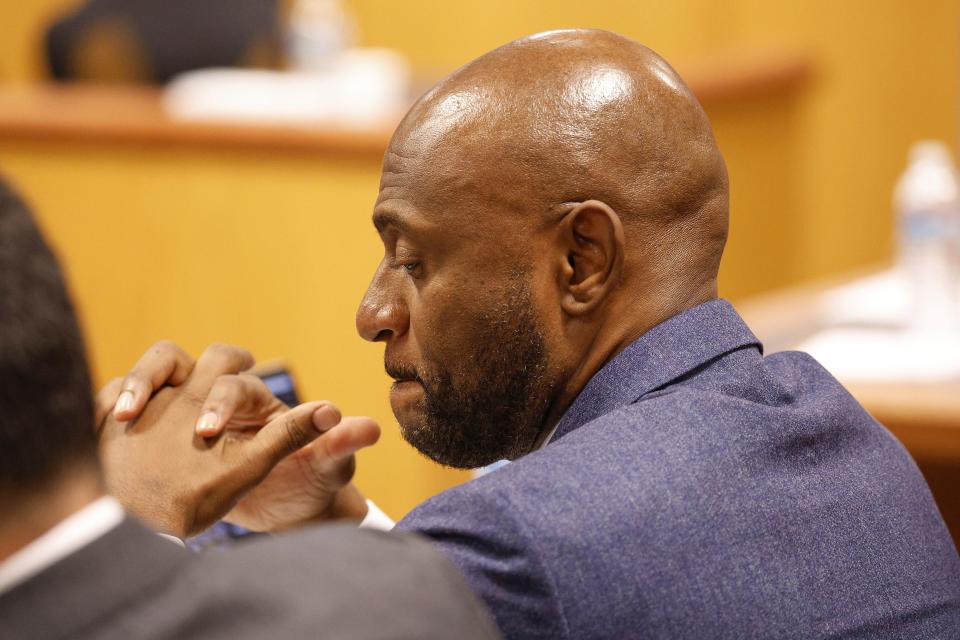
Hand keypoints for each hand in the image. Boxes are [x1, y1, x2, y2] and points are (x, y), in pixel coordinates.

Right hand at [96, 341, 380, 532]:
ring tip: (115, 419)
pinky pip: (124, 403)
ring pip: (152, 372)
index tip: (208, 434)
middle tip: (145, 417)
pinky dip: (108, 407)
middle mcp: (218, 394)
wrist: (277, 514)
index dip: (220, 400)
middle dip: (165, 380)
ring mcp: (181, 409)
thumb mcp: (321, 470)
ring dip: (133, 385)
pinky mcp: (153, 430)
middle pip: (186, 360)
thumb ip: (338, 447)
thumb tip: (371, 428)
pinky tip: (98, 431)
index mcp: (257, 400)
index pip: (234, 380)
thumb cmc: (305, 487)